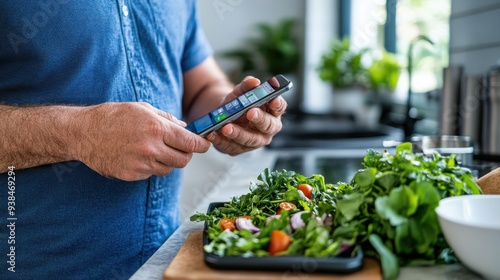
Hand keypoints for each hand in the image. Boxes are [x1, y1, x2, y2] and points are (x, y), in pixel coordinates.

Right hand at [76, 102, 210, 180]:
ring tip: (154, 149)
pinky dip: (152, 166)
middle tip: (180, 147)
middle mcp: (151, 148)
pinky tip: (139, 155)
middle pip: (183, 160)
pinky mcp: (132, 175)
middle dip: (186, 154)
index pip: (190, 143)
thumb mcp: (142, 108)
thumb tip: (185, 128)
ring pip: (169, 168)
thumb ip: (167, 118)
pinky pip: (152, 173)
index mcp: (156, 128)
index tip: (205, 145)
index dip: (201, 145)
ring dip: (168, 161)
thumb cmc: (113, 116)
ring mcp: (141, 163)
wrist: (84, 133)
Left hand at [206, 77, 286, 155]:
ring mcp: (255, 141)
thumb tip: (253, 81)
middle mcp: (267, 129)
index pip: (279, 107)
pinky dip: (220, 141)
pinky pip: (231, 146)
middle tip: (250, 113)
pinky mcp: (240, 149)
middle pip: (268, 126)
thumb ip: (247, 86)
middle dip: (260, 120)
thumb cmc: (238, 104)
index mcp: (272, 112)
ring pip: (250, 140)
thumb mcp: (240, 92)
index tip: (274, 100)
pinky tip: (212, 134)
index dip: (278, 104)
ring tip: (226, 127)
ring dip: (238, 133)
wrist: (223, 117)